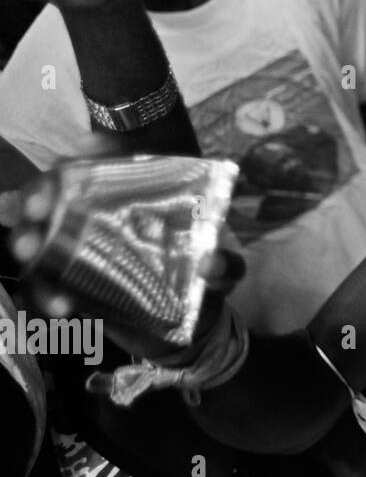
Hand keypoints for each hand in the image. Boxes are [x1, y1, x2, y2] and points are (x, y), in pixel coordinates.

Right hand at [7, 156, 244, 362]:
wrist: (191, 325)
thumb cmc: (204, 275)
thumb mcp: (223, 268)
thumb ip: (225, 266)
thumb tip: (211, 264)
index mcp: (141, 196)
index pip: (110, 160)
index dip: (93, 151)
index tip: (84, 151)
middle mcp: (103, 214)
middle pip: (59, 191)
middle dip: (41, 192)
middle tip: (37, 207)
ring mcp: (81, 248)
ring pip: (39, 233)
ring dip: (28, 238)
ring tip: (30, 252)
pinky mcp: (71, 285)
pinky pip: (45, 285)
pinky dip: (45, 294)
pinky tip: (60, 307)